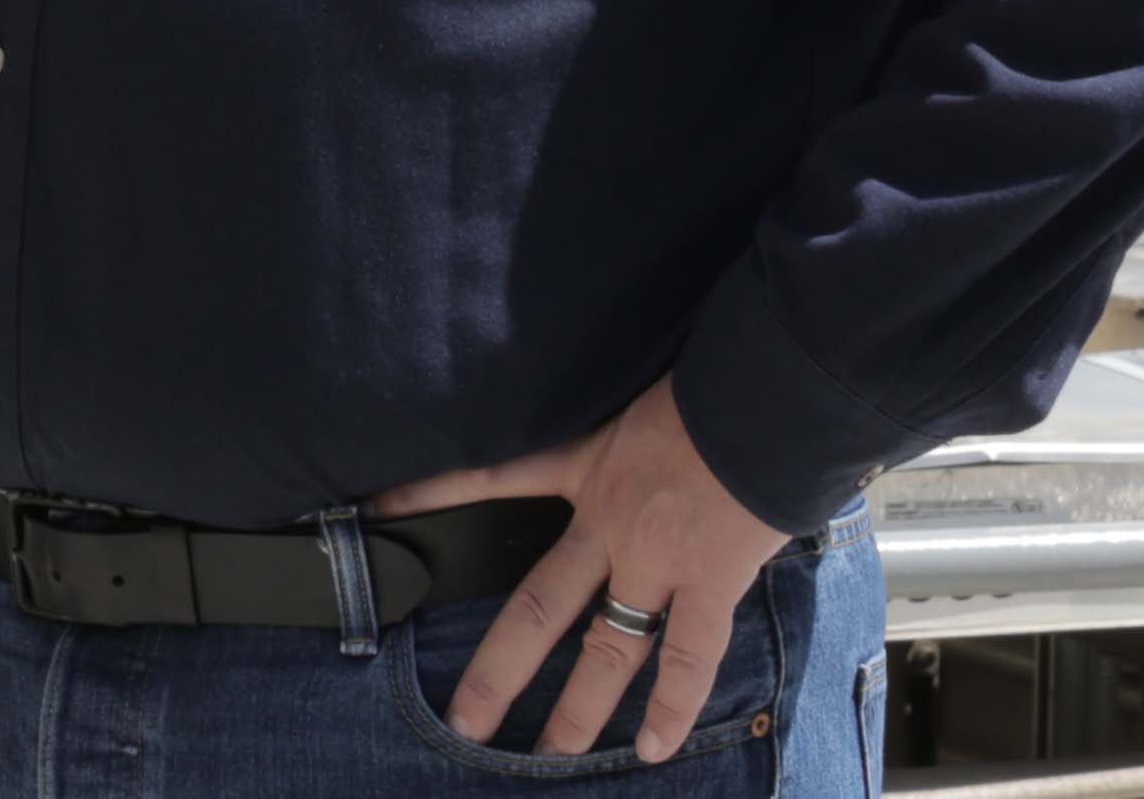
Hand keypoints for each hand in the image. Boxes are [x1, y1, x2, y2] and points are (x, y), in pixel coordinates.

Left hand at [371, 378, 787, 761]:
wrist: (767, 392)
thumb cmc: (708, 385)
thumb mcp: (630, 390)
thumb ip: (606, 423)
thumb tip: (601, 431)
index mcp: (582, 464)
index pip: (490, 475)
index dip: (431, 494)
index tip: (376, 512)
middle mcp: (607, 521)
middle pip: (538, 607)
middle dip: (500, 669)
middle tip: (463, 721)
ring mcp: (656, 559)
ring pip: (605, 648)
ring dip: (580, 709)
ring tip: (550, 757)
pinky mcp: (711, 580)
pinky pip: (688, 655)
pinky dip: (674, 706)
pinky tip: (656, 749)